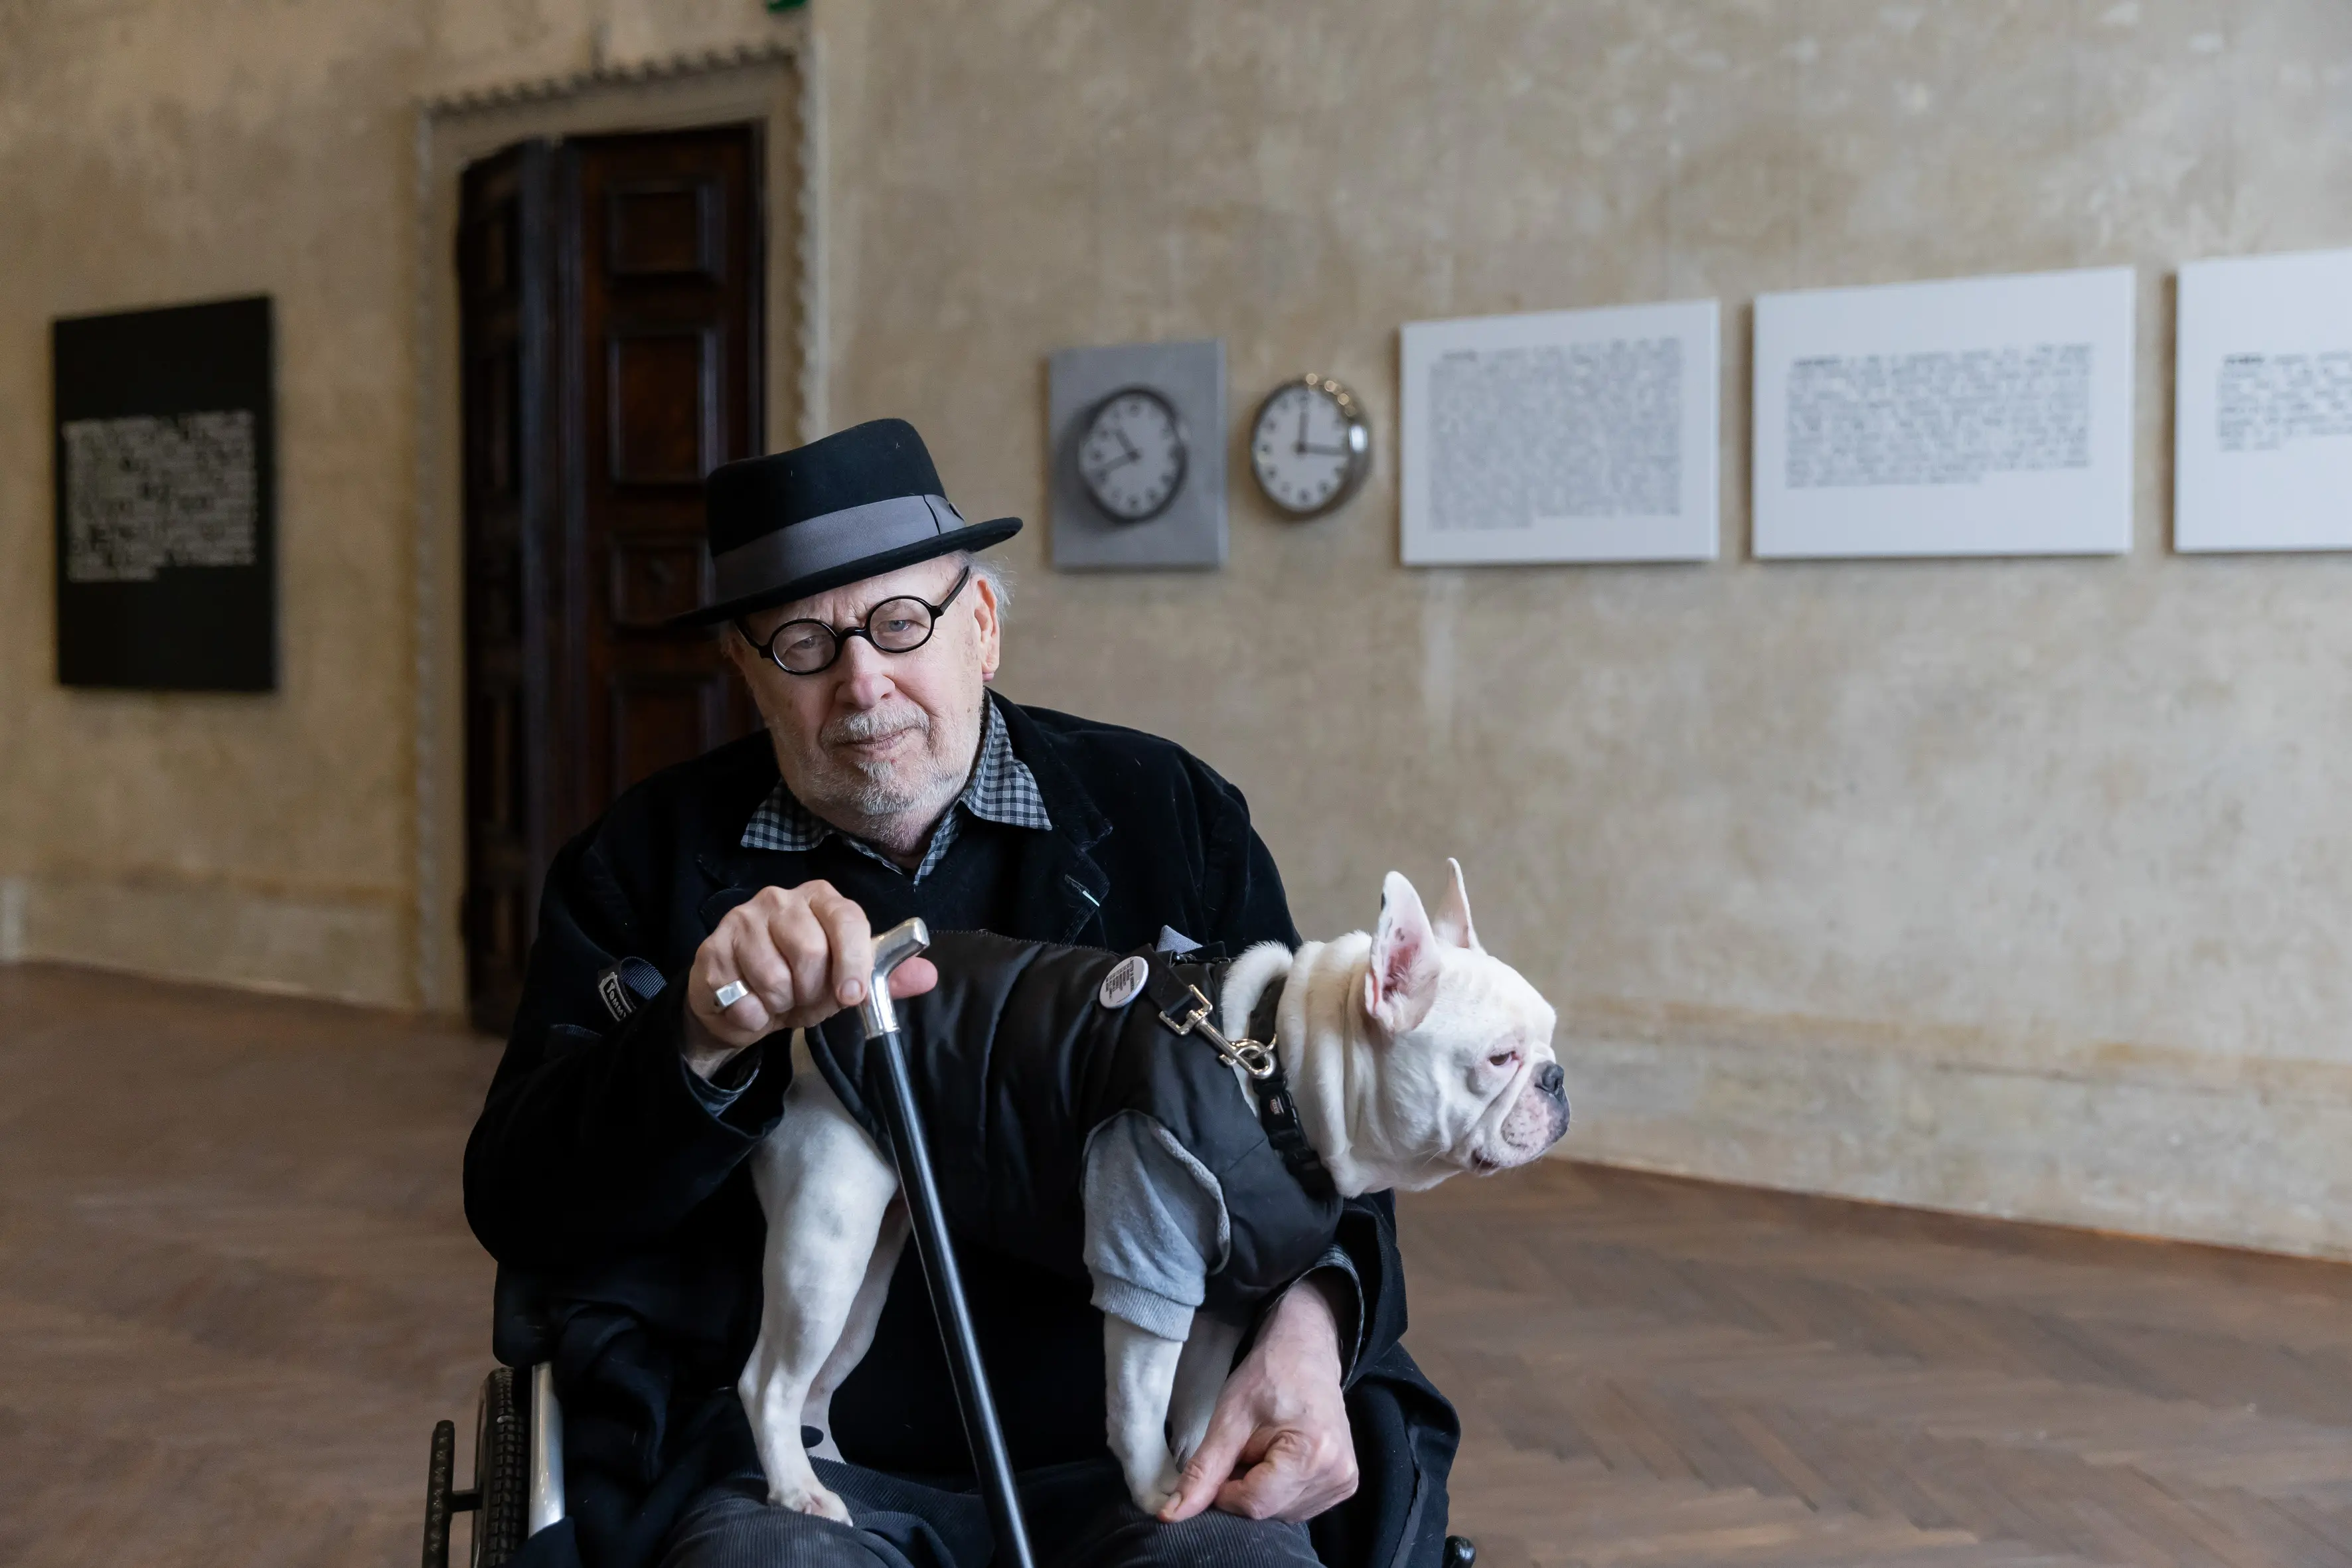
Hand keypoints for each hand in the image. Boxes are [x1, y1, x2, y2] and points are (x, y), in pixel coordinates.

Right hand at [681, 881, 937, 1072]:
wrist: (743, 1003)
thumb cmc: (799, 983)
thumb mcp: (844, 981)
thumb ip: (884, 978)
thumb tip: (927, 976)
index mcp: (820, 900)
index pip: (847, 919)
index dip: (853, 961)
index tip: (852, 995)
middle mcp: (779, 899)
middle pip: (810, 951)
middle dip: (813, 991)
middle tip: (805, 996)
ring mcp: (741, 920)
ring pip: (774, 977)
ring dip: (781, 1005)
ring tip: (778, 998)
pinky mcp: (710, 949)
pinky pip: (740, 996)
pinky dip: (751, 1015)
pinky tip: (750, 1004)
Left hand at [1162, 1275, 1357, 1522]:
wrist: (1306, 1350)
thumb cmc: (1268, 1375)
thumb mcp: (1228, 1418)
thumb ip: (1203, 1471)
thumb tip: (1171, 1515)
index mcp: (1313, 1455)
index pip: (1253, 1504)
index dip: (1223, 1490)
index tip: (1220, 1459)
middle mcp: (1337, 1475)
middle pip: (1268, 1512)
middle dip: (1242, 1489)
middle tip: (1242, 1448)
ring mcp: (1344, 1482)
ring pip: (1281, 1514)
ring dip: (1260, 1491)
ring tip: (1261, 1449)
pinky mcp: (1344, 1483)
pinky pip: (1297, 1507)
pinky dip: (1277, 1491)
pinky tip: (1277, 1460)